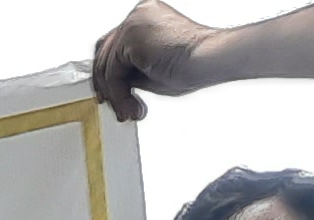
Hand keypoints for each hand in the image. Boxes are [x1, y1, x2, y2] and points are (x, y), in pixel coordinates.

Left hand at [90, 2, 219, 117]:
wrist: (209, 59)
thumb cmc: (192, 64)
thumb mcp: (152, 70)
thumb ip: (131, 71)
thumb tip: (115, 85)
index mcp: (146, 17)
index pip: (114, 43)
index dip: (106, 72)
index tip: (109, 95)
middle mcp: (138, 14)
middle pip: (104, 50)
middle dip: (104, 84)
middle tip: (113, 106)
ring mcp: (133, 21)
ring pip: (106, 65)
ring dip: (115, 95)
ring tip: (129, 111)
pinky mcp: (131, 34)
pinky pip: (112, 71)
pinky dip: (119, 93)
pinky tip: (132, 104)